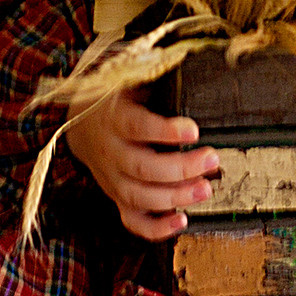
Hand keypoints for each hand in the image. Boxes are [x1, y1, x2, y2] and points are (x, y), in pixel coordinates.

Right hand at [67, 88, 218, 241]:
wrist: (83, 124)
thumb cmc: (120, 101)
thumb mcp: (132, 81)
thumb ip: (156, 79)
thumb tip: (193, 67)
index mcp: (113, 118)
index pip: (137, 126)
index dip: (164, 131)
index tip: (194, 130)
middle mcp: (110, 151)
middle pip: (142, 167)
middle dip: (180, 168)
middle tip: (212, 160)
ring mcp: (111, 179)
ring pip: (139, 196)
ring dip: (174, 198)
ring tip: (205, 190)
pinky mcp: (117, 197)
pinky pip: (132, 220)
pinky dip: (156, 228)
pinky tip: (182, 222)